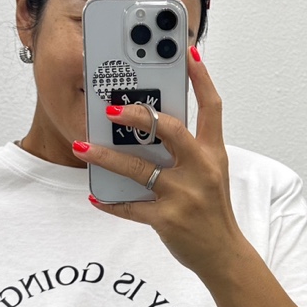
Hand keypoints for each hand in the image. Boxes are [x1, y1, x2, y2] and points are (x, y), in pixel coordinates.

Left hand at [75, 50, 247, 279]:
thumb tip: (150, 125)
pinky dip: (110, 201)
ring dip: (106, 156)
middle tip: (111, 107)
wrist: (224, 255)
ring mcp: (185, 195)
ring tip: (82, 146)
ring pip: (139, 168)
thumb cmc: (212, 209)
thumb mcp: (211, 173)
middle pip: (171, 130)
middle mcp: (201, 169)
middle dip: (139, 114)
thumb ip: (188, 149)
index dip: (201, 77)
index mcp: (213, 153)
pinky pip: (131, 206)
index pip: (211, 107)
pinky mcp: (168, 220)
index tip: (187, 51)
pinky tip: (95, 196)